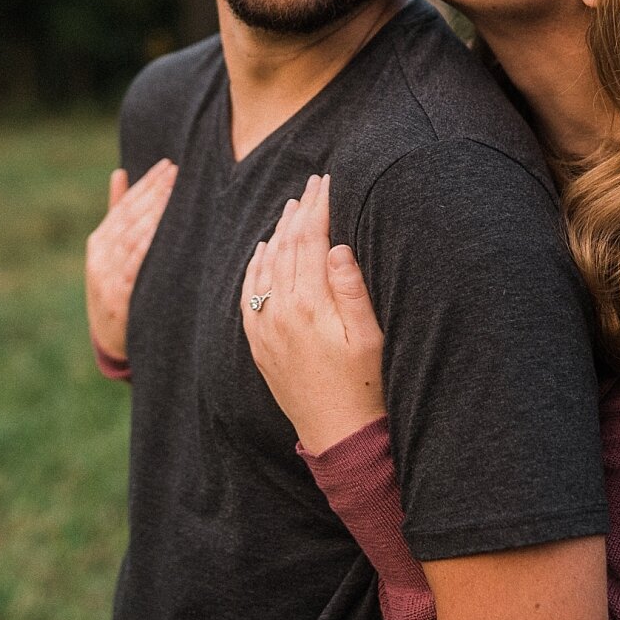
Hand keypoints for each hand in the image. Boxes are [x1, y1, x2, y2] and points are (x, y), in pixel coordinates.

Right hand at [86, 158, 176, 364]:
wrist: (109, 338)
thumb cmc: (117, 287)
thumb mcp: (112, 252)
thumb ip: (116, 213)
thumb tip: (119, 172)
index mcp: (99, 242)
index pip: (125, 206)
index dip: (146, 184)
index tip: (168, 166)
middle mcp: (99, 256)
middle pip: (129, 218)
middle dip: (154, 193)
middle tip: (176, 172)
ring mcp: (106, 276)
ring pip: (131, 238)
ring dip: (152, 214)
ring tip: (173, 193)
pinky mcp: (116, 297)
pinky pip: (133, 267)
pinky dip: (146, 247)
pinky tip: (161, 230)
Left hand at [242, 175, 386, 454]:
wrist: (339, 436)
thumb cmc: (366, 386)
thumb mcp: (370, 336)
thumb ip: (352, 289)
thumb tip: (337, 245)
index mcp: (310, 306)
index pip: (310, 242)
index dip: (319, 208)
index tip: (328, 182)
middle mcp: (280, 313)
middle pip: (287, 247)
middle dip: (300, 212)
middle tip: (312, 184)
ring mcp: (265, 329)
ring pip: (266, 266)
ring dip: (278, 233)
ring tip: (291, 206)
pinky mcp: (259, 344)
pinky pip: (249, 294)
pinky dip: (256, 266)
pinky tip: (263, 250)